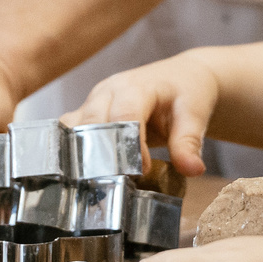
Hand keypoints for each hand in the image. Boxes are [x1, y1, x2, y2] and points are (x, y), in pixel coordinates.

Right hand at [61, 55, 221, 175]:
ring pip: (73, 128)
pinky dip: (70, 153)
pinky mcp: (86, 114)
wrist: (179, 78)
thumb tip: (193, 169)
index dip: (130, 146)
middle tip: (116, 183)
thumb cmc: (186, 93)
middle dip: (101, 155)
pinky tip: (78, 176)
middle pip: (92, 123)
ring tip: (94, 183)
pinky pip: (68, 133)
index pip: (124, 116)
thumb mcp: (194, 114)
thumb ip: (189, 142)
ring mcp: (92, 102)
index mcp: (135, 87)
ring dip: (80, 156)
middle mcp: (107, 91)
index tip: (143, 171)